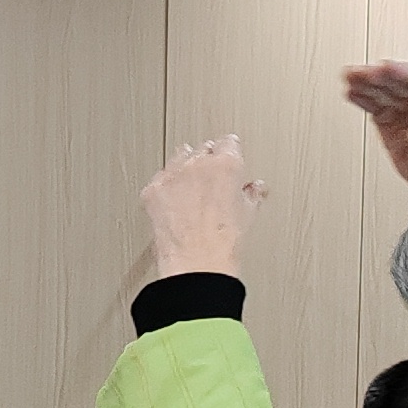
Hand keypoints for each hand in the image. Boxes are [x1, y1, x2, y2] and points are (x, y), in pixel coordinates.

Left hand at [141, 136, 266, 278]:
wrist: (196, 264)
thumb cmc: (222, 243)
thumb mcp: (248, 214)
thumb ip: (252, 193)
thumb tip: (255, 189)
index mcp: (226, 165)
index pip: (228, 143)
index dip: (229, 152)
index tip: (228, 158)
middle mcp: (198, 165)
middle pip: (201, 150)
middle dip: (205, 161)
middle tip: (208, 180)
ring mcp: (172, 176)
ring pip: (178, 160)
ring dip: (183, 169)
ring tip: (188, 189)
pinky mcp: (152, 191)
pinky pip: (158, 180)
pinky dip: (164, 188)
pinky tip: (171, 202)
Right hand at [343, 61, 407, 183]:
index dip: (405, 72)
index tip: (388, 68)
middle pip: (399, 80)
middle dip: (381, 75)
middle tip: (364, 72)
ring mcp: (404, 105)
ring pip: (384, 89)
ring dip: (367, 83)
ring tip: (351, 76)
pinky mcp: (388, 116)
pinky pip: (373, 104)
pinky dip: (362, 98)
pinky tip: (352, 92)